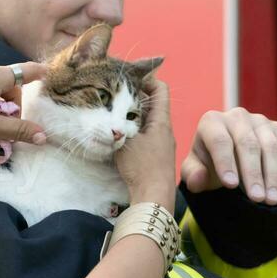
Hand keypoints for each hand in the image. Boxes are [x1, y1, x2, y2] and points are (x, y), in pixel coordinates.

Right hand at [114, 77, 176, 208]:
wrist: (154, 197)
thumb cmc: (142, 166)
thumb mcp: (126, 140)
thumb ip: (120, 123)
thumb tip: (111, 110)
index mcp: (161, 121)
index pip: (160, 89)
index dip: (146, 80)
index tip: (127, 81)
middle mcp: (164, 129)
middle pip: (153, 104)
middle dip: (135, 98)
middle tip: (115, 97)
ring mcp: (161, 143)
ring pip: (147, 120)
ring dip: (133, 116)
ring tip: (114, 115)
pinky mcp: (156, 156)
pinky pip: (146, 135)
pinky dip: (134, 130)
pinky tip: (120, 136)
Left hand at [181, 107, 276, 204]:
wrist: (230, 153)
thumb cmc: (208, 163)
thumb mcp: (195, 169)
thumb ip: (192, 175)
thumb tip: (198, 179)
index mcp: (212, 122)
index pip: (220, 141)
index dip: (226, 163)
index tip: (231, 186)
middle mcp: (237, 116)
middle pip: (248, 144)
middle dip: (253, 173)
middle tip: (257, 199)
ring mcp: (260, 121)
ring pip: (271, 147)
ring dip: (273, 176)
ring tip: (272, 200)